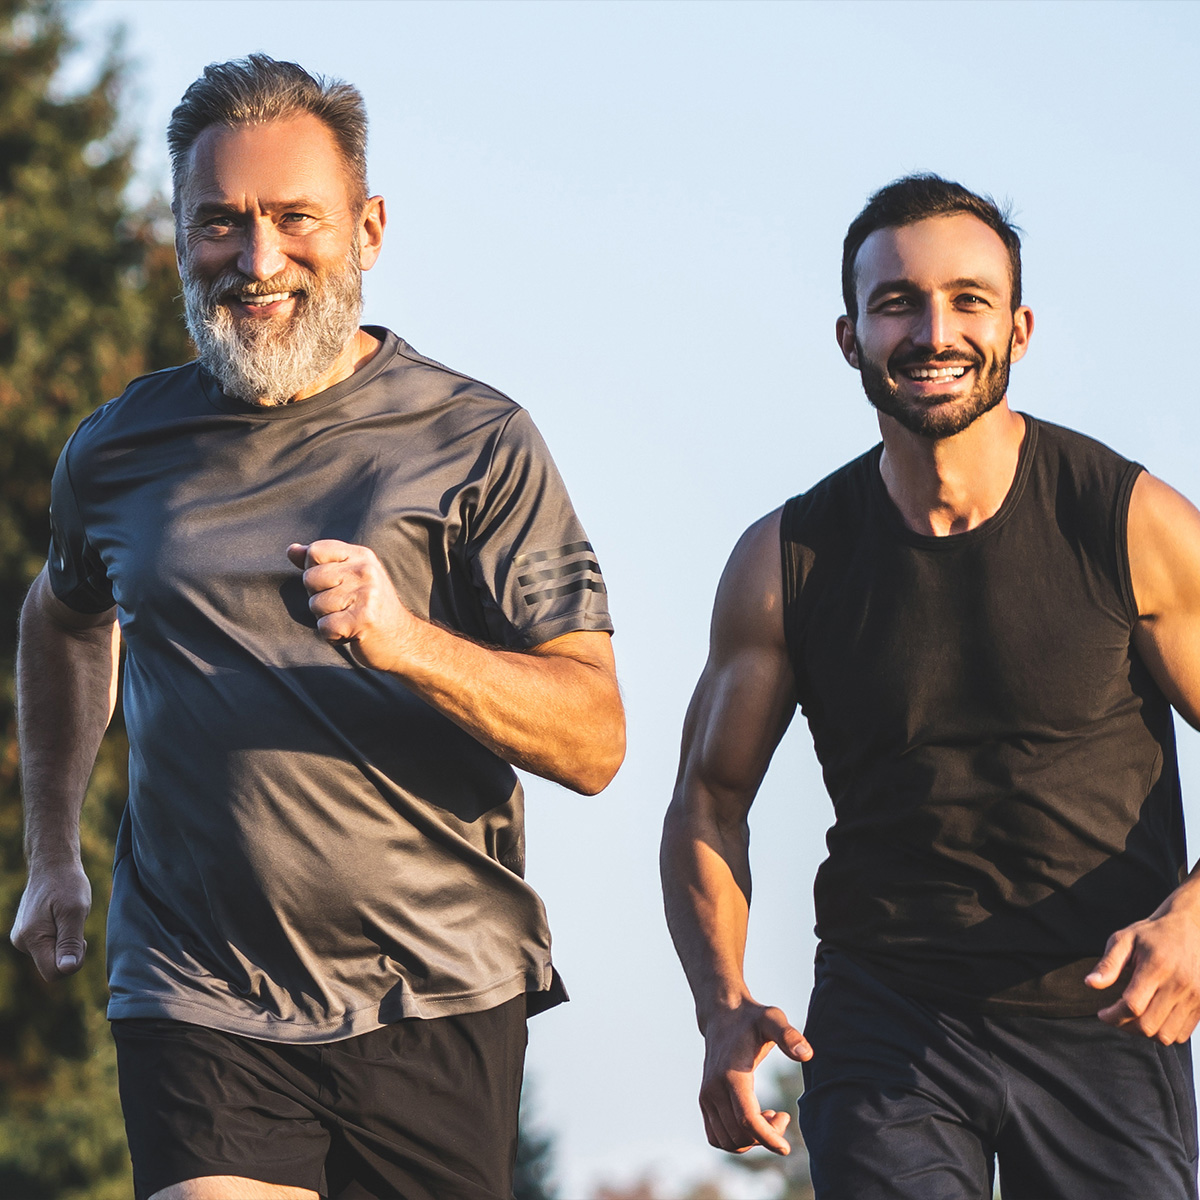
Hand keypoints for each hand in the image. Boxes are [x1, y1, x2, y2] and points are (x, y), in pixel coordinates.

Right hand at [10, 859, 90, 980]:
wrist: (52, 864)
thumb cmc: (67, 884)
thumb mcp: (75, 911)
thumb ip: (70, 941)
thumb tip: (66, 970)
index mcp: (32, 939)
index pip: (53, 973)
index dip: (73, 962)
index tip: (82, 939)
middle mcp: (22, 942)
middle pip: (52, 966)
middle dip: (70, 950)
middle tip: (75, 923)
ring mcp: (23, 938)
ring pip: (51, 955)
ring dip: (66, 941)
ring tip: (67, 916)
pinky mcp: (27, 933)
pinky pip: (48, 946)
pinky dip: (60, 935)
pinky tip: (60, 916)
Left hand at [287, 540, 417, 671]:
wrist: (402, 641)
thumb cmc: (370, 609)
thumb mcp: (349, 578)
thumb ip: (321, 563)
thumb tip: (292, 550)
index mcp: (361, 556)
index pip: (316, 551)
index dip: (314, 570)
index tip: (333, 584)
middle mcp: (365, 570)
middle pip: (310, 579)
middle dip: (319, 598)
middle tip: (344, 606)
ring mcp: (366, 594)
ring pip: (316, 605)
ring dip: (327, 619)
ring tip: (349, 619)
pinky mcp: (364, 619)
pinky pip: (325, 627)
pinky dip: (333, 636)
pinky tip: (351, 633)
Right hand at [699, 1001, 811, 1154]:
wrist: (722, 1014)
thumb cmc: (752, 1018)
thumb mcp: (773, 1019)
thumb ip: (789, 1035)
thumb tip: (807, 1055)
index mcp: (731, 1075)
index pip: (747, 1120)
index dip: (768, 1138)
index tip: (787, 1148)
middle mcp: (713, 1089)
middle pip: (740, 1135)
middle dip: (766, 1136)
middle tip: (783, 1116)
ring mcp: (706, 1097)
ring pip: (728, 1141)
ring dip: (752, 1140)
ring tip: (770, 1117)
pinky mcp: (704, 1100)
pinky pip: (717, 1137)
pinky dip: (736, 1139)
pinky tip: (753, 1119)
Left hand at [1087, 896, 1199, 1042]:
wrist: (1189, 928)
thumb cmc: (1153, 934)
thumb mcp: (1124, 940)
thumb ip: (1108, 963)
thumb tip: (1090, 983)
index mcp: (1157, 967)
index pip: (1132, 1006)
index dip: (1113, 1016)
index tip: (1103, 1014)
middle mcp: (1179, 985)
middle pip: (1148, 1025)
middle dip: (1125, 1026)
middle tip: (1116, 1017)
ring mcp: (1195, 997)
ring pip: (1166, 1035)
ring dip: (1145, 1033)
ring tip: (1133, 1019)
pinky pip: (1183, 1034)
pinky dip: (1165, 1033)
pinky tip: (1153, 1018)